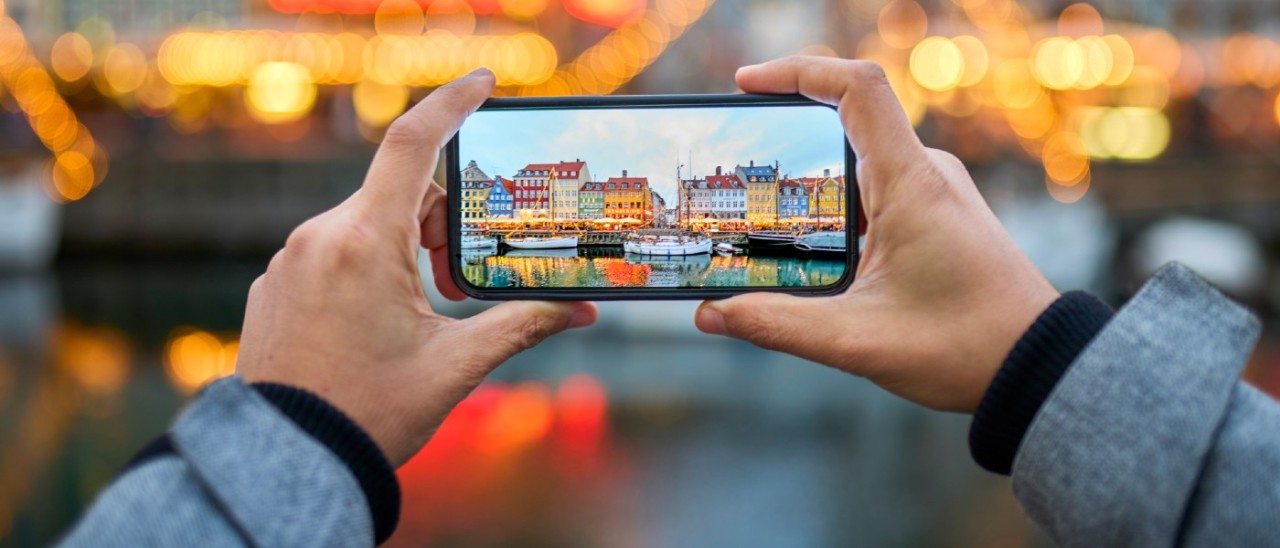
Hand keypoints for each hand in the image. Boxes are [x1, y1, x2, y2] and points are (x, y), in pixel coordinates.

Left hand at [235, 69, 596, 465]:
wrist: (290, 461)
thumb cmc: (370, 414)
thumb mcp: (456, 366)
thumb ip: (523, 324)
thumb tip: (582, 308)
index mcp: (364, 243)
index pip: (413, 145)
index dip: (453, 104)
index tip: (484, 83)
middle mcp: (318, 237)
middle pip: (400, 195)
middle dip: (440, 227)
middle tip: (455, 290)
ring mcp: (289, 260)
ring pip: (366, 223)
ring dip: (404, 250)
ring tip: (418, 315)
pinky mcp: (275, 283)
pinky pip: (332, 251)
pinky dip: (366, 267)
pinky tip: (375, 324)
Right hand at [695, 56, 1058, 412]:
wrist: (1038, 365)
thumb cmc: (964, 347)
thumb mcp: (856, 342)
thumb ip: (777, 325)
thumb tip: (711, 314)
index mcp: (910, 183)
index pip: (856, 89)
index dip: (797, 71)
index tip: (746, 83)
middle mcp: (927, 173)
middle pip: (849, 116)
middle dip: (787, 126)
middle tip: (738, 158)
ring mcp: (937, 190)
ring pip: (862, 156)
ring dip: (813, 170)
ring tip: (763, 204)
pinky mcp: (940, 213)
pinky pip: (880, 184)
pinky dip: (838, 196)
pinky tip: (811, 237)